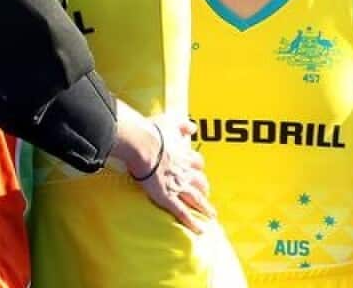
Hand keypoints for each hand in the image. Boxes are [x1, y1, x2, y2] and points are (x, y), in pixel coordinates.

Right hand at [113, 107, 214, 232]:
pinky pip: (182, 212)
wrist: (141, 143)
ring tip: (210, 215)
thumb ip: (182, 125)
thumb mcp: (170, 122)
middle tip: (206, 194)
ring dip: (205, 208)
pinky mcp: (167, 197)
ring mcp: (177, 185)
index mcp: (184, 155)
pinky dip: (191, 222)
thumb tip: (193, 127)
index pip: (197, 163)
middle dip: (204, 189)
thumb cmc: (152, 131)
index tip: (197, 170)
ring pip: (196, 199)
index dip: (198, 167)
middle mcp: (185, 171)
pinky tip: (199, 229)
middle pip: (200, 182)